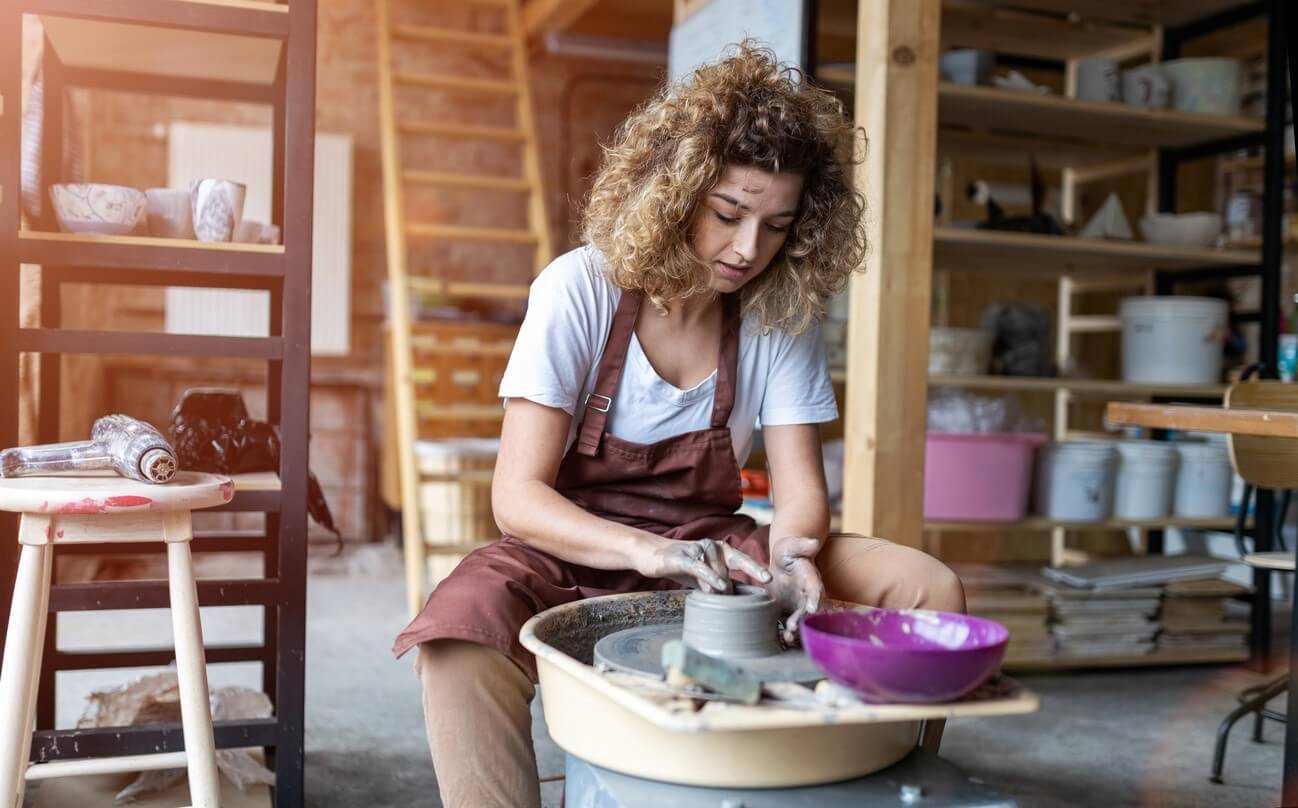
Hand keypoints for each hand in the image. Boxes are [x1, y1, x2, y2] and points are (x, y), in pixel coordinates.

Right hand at [641, 538, 771, 592]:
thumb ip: (721, 584)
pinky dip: (711, 577)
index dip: (756, 568)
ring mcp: (698, 550)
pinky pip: (701, 568)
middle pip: (731, 567)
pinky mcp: (684, 557)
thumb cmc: (683, 566)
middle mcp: (713, 546)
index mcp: (721, 550)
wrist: (654, 556)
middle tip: (750, 586)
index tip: (770, 579)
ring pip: (716, 570)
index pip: (742, 560)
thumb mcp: (705, 577)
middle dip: (737, 581)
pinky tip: (719, 586)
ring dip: (716, 586)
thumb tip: (735, 600)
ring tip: (710, 593)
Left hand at [766, 536, 824, 644]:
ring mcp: (799, 605)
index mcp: (811, 579)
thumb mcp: (791, 546)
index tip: (812, 608)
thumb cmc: (788, 551)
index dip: (814, 598)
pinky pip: (790, 624)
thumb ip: (801, 545)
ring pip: (801, 620)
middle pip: (808, 610)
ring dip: (796, 630)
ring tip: (787, 637)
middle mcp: (808, 595)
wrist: (782, 561)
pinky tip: (781, 639)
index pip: (815, 589)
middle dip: (802, 619)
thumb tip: (813, 542)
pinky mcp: (789, 611)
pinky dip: (787, 632)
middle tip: (793, 626)